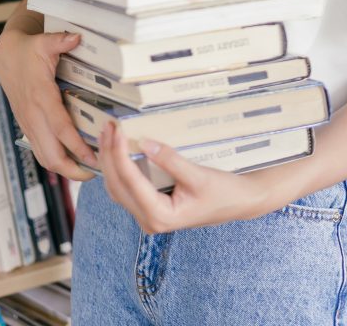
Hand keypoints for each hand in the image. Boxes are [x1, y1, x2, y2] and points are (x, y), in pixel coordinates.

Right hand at [0, 27, 96, 181]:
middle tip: (98, 171)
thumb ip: (60, 40)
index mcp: (41, 96)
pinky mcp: (27, 126)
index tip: (95, 157)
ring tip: (89, 171)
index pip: (60, 128)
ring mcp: (29, 123)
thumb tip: (76, 37)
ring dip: (65, 169)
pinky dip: (56, 160)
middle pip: (51, 154)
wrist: (6, 58)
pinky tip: (73, 161)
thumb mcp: (43, 41)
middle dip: (73, 169)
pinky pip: (40, 151)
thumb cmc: (27, 50)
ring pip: (44, 157)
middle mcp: (33, 115)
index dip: (77, 146)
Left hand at [98, 122, 265, 231]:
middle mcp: (148, 221)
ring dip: (110, 161)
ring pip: (117, 188)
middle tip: (107, 126)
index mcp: (160, 216)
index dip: (119, 153)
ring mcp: (147, 217)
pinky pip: (125, 189)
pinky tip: (116, 151)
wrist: (238, 204)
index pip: (130, 180)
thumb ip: (170, 160)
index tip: (117, 130)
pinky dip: (118, 169)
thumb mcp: (198, 174)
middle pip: (117, 185)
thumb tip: (144, 142)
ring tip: (108, 134)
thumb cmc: (222, 192)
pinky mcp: (149, 209)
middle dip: (109, 155)